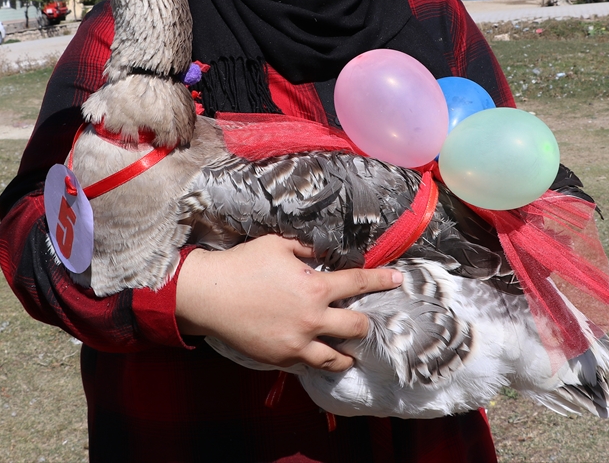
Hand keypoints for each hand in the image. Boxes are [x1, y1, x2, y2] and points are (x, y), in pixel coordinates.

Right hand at [175, 235, 401, 371]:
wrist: (210, 295)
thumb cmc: (244, 264)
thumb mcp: (278, 245)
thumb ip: (307, 248)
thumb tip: (325, 251)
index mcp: (315, 287)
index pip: (359, 282)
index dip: (382, 280)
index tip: (398, 280)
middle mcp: (313, 319)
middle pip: (357, 326)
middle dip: (365, 322)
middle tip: (364, 319)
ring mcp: (298, 343)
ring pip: (338, 357)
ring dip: (347, 352)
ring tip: (350, 351)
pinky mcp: (282, 358)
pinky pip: (309, 365)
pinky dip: (318, 360)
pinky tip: (320, 357)